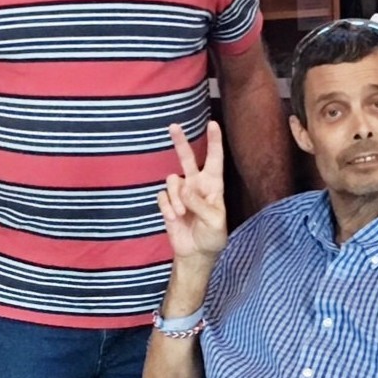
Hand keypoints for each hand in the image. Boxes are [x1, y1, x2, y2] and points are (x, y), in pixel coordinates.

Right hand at [157, 120, 227, 261]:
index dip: (214, 142)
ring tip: (183, 214)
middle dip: (180, 142)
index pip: (214, 160)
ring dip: (176, 198)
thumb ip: (201, 204)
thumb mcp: (215, 222)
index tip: (213, 124)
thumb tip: (183, 189)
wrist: (196, 253)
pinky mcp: (168, 203)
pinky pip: (162, 196)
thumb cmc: (213, 236)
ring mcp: (180, 193)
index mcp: (213, 186)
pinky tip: (175, 219)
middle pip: (187, 158)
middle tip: (174, 126)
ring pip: (172, 181)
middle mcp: (196, 185)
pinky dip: (168, 207)